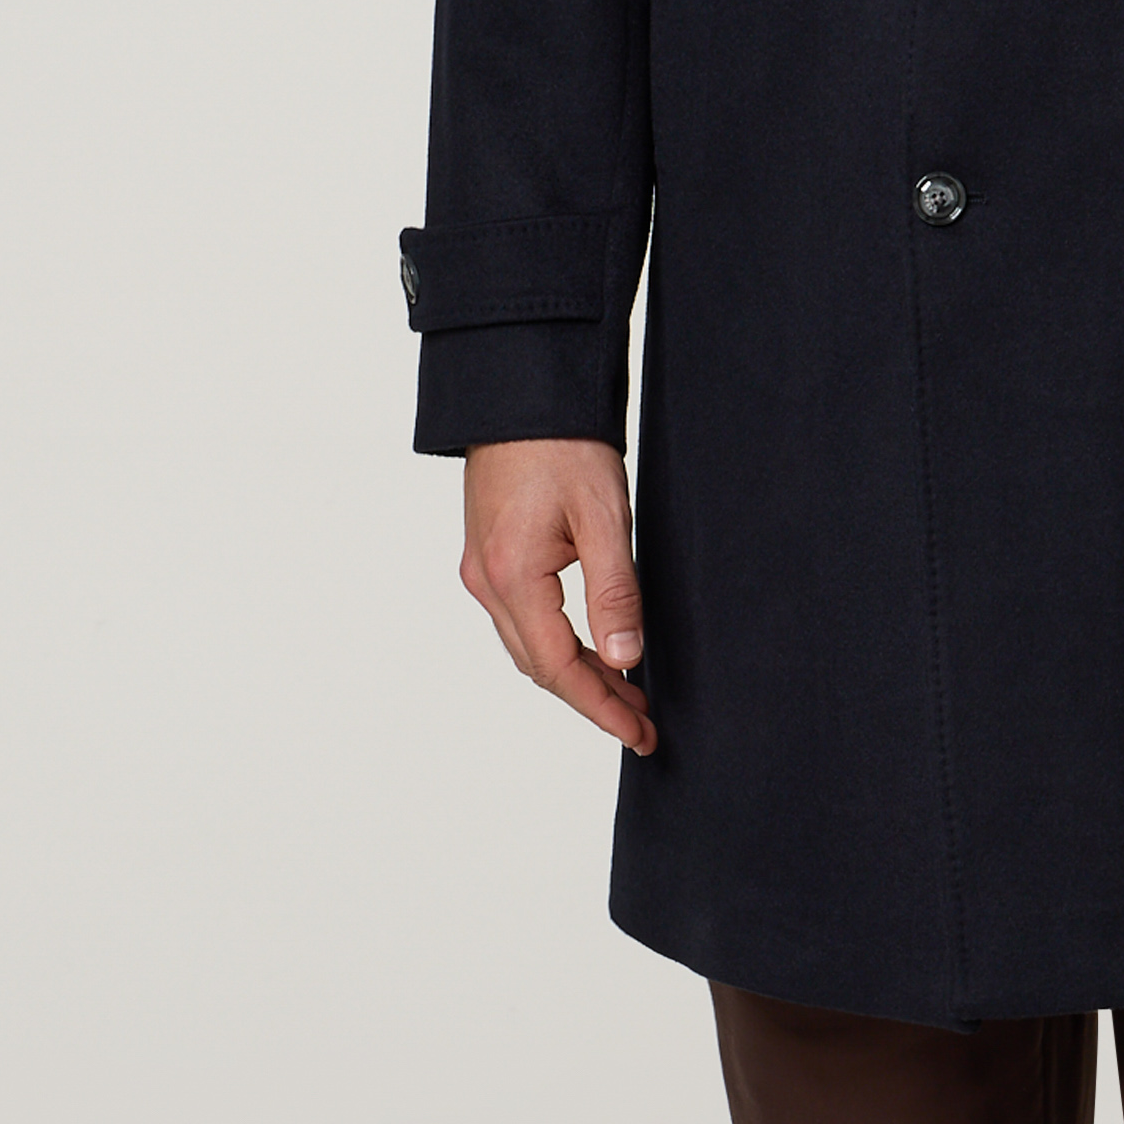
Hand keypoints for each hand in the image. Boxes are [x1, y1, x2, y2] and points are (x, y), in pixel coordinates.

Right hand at [460, 437, 657, 754]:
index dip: (603, 707)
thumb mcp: (604, 517)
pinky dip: (556, 646)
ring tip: (626, 693)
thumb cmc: (562, 444)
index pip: (560, 668)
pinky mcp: (487, 556)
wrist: (519, 390)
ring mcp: (480, 570)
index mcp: (512, 576)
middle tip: (643, 722)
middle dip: (593, 699)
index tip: (640, 733)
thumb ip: (615, 592)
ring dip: (575, 675)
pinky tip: (591, 649)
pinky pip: (520, 621)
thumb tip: (626, 659)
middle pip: (540, 667)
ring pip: (528, 647)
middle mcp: (486, 581)